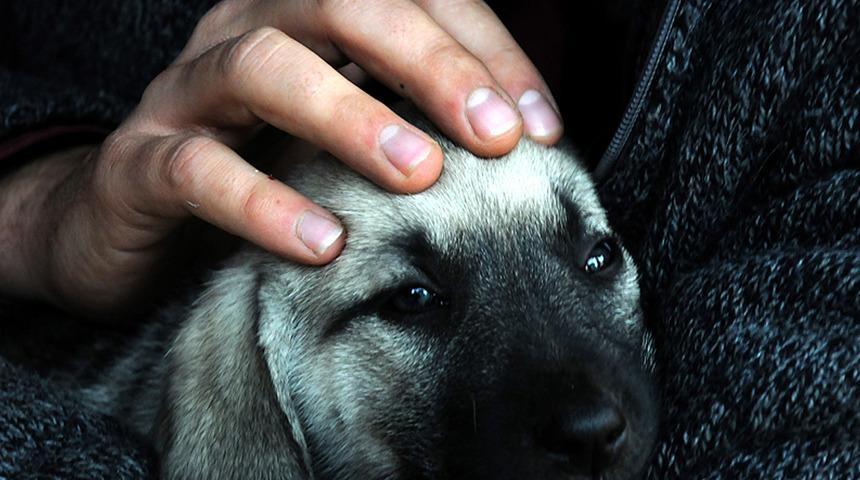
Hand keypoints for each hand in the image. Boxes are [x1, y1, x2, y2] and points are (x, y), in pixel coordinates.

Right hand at [0, 0, 561, 314]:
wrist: (133, 221)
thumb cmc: (263, 173)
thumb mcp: (345, 138)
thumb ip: (413, 122)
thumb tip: (518, 142)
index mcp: (305, 21)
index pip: (409, 0)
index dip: (485, 51)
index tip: (541, 125)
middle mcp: (246, 34)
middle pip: (340, 8)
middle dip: (430, 66)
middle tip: (494, 137)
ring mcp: (188, 94)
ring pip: (265, 68)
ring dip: (351, 116)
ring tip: (418, 175)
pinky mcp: (143, 164)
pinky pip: (199, 170)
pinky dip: (265, 203)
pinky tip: (325, 243)